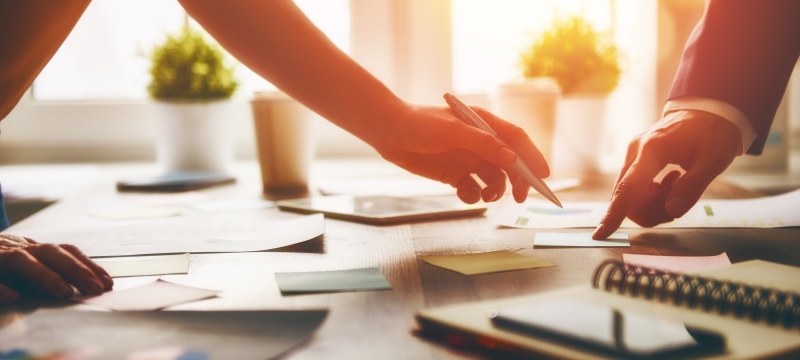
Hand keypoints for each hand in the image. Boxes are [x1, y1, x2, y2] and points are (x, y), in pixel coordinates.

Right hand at [0, 234, 112, 302]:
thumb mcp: (22, 269)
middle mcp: (16, 247)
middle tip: (96, 288)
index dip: (87, 264)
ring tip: (65, 292)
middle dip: (76, 269)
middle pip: (50, 252)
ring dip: (45, 275)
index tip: (108, 282)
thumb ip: (44, 277)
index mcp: (30, 248)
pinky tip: (15, 298)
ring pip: (22, 261)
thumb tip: (80, 289)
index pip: (65, 251)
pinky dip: (1, 287)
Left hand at [375, 102, 549, 203]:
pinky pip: (473, 189)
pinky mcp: (454, 174)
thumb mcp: (452, 131)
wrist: (389, 132)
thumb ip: (482, 144)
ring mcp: (468, 159)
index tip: (543, 176)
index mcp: (485, 124)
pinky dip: (473, 195)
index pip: (516, 140)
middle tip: (520, 198)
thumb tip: (511, 159)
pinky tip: (464, 193)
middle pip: (510, 164)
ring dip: (495, 191)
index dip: (533, 157)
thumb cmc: (420, 123)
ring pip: (493, 179)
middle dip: (518, 181)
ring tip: (487, 197)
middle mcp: (480, 143)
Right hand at [592, 110, 740, 238]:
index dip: (613, 214)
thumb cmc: (713, 132)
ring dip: (654, 203)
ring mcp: (633, 155)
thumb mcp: (713, 161)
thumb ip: (692, 187)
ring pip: (631, 196)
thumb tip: (672, 211)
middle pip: (627, 198)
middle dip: (652, 210)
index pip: (628, 189)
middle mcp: (635, 152)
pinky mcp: (635, 159)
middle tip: (680, 198)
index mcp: (651, 150)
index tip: (599, 235)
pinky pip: (635, 188)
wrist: (708, 109)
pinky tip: (671, 181)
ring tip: (678, 185)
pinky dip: (652, 195)